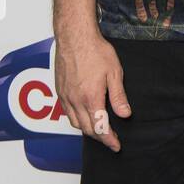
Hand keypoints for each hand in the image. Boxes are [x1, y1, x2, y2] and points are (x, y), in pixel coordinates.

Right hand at [54, 29, 129, 151]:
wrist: (75, 38)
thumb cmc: (96, 52)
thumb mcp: (114, 73)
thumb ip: (119, 96)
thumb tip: (125, 114)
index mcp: (91, 98)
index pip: (100, 127)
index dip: (108, 139)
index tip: (116, 145)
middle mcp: (75, 101)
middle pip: (87, 129)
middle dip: (100, 137)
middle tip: (111, 140)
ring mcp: (65, 97)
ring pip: (75, 123)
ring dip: (88, 130)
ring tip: (100, 131)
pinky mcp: (59, 91)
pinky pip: (67, 113)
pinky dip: (77, 120)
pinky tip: (84, 116)